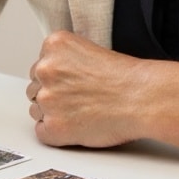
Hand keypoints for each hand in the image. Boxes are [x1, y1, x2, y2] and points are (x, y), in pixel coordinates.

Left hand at [26, 31, 148, 147]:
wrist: (142, 98)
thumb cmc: (126, 77)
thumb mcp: (89, 50)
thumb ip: (65, 60)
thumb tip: (55, 78)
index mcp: (54, 45)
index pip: (41, 65)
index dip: (59, 77)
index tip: (75, 83)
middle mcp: (45, 69)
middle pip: (35, 87)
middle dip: (53, 95)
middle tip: (79, 100)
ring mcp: (47, 99)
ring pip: (36, 109)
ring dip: (54, 113)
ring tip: (82, 112)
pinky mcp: (53, 127)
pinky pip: (42, 131)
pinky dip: (57, 133)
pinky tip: (78, 126)